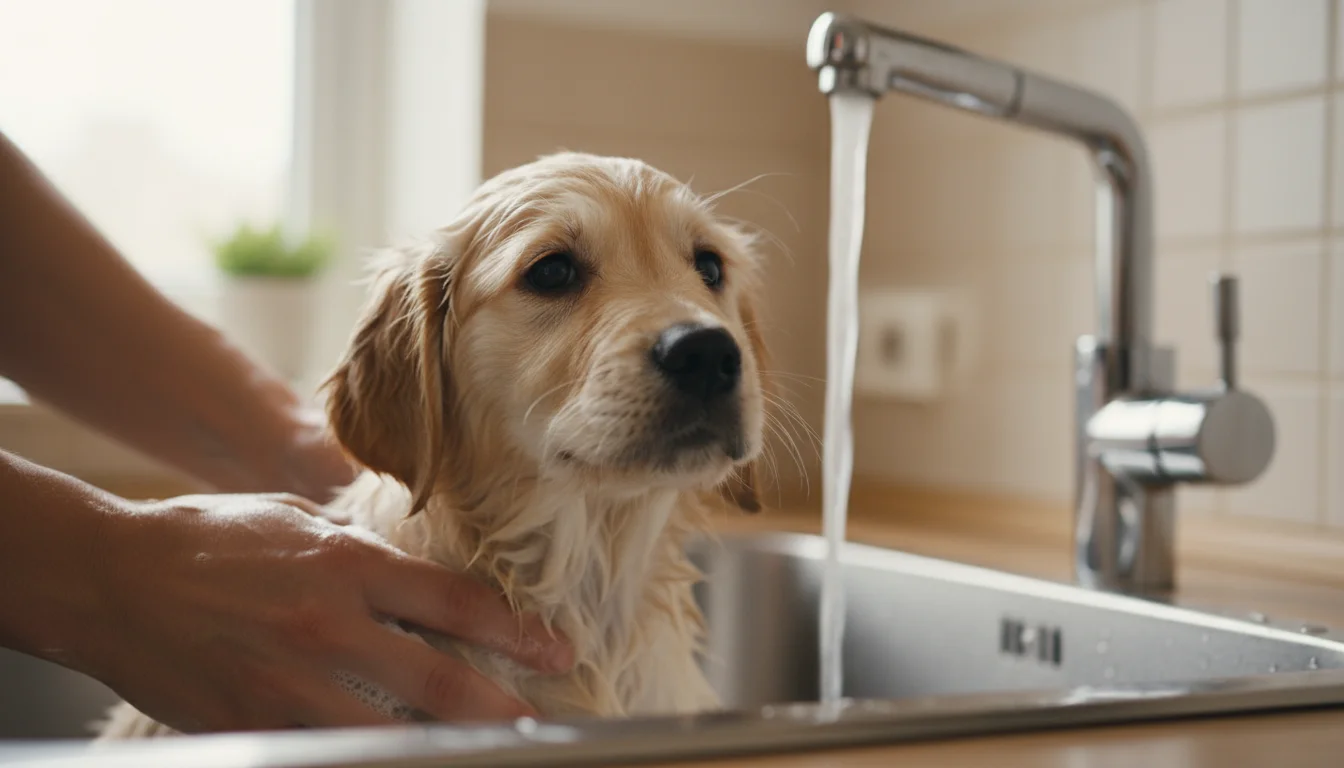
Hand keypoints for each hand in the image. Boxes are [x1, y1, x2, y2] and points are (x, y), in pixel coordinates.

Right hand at [81, 493, 571, 732]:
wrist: (113, 578)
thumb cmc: (210, 538)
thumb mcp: (299, 521)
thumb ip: (361, 552)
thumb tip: (419, 579)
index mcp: (346, 564)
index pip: (457, 603)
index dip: (517, 632)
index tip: (555, 649)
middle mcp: (328, 626)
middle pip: (442, 682)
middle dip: (503, 707)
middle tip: (541, 721)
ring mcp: (288, 684)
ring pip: (393, 734)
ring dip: (446, 747)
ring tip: (484, 751)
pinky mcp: (251, 727)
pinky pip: (325, 751)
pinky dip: (365, 754)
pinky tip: (393, 754)